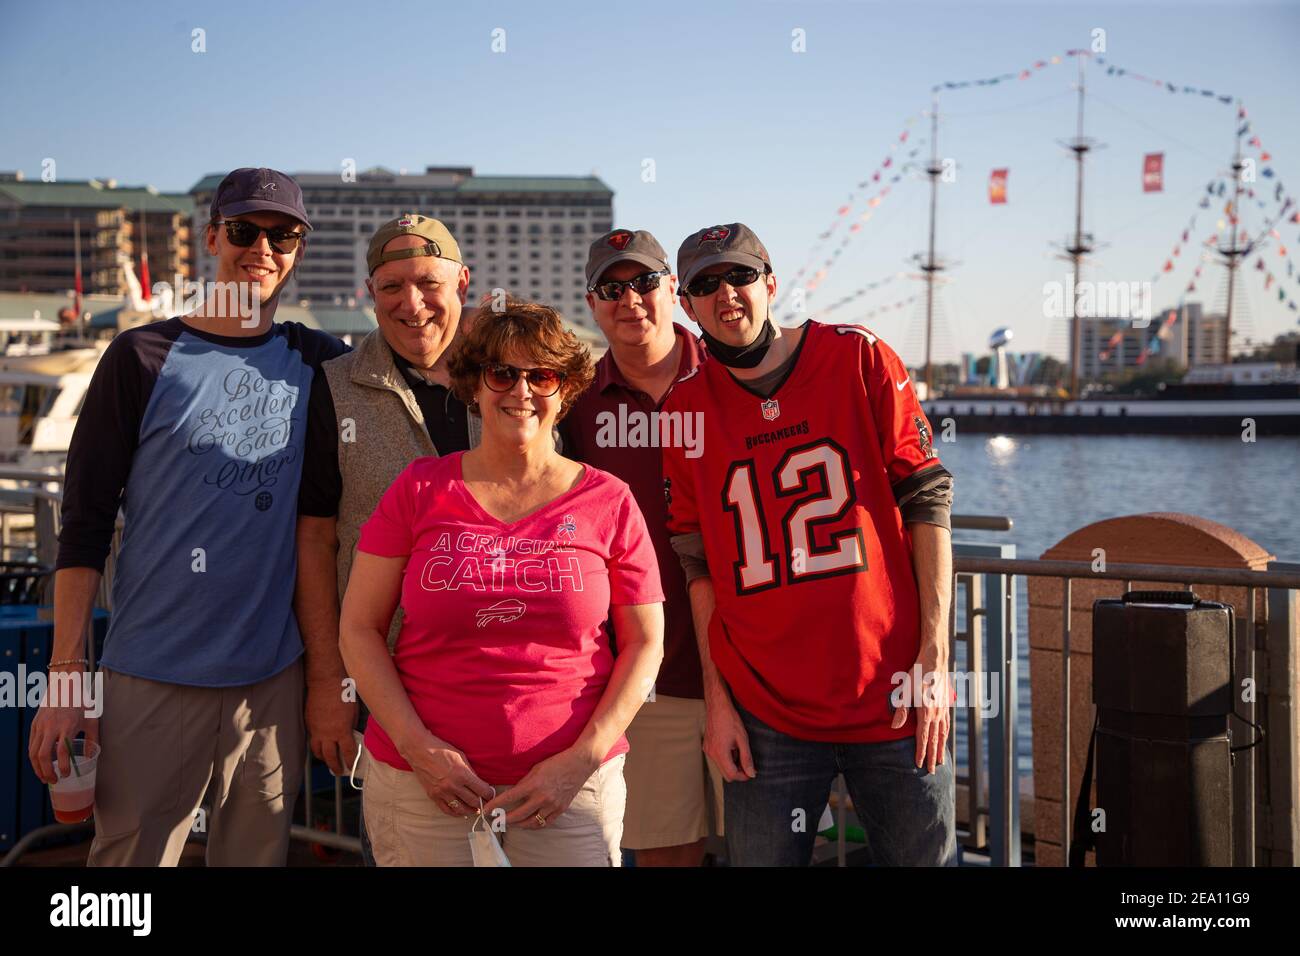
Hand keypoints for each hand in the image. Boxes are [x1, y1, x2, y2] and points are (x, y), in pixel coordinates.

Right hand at [28, 673, 97, 784]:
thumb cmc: (81, 704)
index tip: (67, 774)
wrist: (65, 686)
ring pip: (33, 752)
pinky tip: (40, 764)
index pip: (61, 752)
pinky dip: (34, 758)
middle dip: (46, 772)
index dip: (63, 766)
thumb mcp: (91, 721)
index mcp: (67, 726)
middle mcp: (51, 727)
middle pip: (42, 755)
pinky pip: (31, 745)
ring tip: (45, 777)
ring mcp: (40, 726)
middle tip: (53, 781)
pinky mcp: (34, 725)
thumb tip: (91, 758)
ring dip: (37, 768)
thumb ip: (92, 740)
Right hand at [305, 681, 357, 775]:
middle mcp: (327, 734)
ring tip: (328, 761)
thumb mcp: (354, 711)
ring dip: (323, 758)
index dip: (350, 762)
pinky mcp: (308, 723)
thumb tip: (351, 734)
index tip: (351, 767)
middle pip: (330, 757)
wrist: (325, 681)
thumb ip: (352, 726)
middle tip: (338, 772)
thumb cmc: (344, 692)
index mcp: (342, 731)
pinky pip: (312, 740)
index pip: (347, 752)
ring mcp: (316, 730)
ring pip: (317, 751)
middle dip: (335, 766)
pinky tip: (321, 747)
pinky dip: (316, 746)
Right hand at [402, 734, 493, 816]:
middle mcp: (452, 785)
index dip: (489, 794)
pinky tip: (461, 812)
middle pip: (473, 801)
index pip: (482, 790)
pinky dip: (456, 813)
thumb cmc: (441, 749)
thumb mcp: (461, 757)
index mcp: (462, 774)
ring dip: (470, 810)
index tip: (491, 794)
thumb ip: (470, 771)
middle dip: (482, 803)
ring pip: (461, 809)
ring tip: (475, 809)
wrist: (419, 750)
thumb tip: (479, 783)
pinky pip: (446, 810)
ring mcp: (442, 792)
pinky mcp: (433, 795)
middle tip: (486, 802)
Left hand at [483, 748, 596, 828]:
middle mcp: (542, 797)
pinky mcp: (561, 809)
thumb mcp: (536, 768)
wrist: (579, 763)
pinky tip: (528, 823)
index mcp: (533, 784)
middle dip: (504, 819)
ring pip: (531, 822)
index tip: (487, 810)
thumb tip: (513, 794)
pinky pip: (545, 823)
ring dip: (518, 824)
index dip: (496, 805)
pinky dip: (534, 825)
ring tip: (511, 823)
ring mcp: (552, 805)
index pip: (509, 798)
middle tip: (496, 820)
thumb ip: (525, 782)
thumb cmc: (557, 762)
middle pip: (518, 815)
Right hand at [703, 693, 754, 782]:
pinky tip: (731, 747)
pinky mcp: (706, 746)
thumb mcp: (743, 739)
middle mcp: (711, 754)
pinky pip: (717, 759)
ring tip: (739, 751)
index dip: (743, 776)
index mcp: (720, 753)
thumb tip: (751, 774)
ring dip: (732, 765)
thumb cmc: (731, 720)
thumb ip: (747, 758)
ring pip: (721, 767)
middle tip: (747, 764)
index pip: (732, 775)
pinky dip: (726, 758)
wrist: (717, 706)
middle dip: (738, 772)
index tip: (751, 771)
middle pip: (726, 774)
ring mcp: (707, 750)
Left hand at [890, 638, 950, 773]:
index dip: (920, 752)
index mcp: (926, 712)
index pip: (923, 738)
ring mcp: (943, 709)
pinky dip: (945, 735)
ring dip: (941, 749)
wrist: (935, 659)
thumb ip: (901, 710)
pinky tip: (944, 739)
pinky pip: (946, 724)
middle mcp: (937, 714)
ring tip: (940, 761)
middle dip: (932, 757)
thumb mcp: (905, 690)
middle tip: (933, 772)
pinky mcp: (946, 704)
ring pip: (943, 734)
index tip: (919, 765)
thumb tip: (894, 728)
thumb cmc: (917, 673)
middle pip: (934, 740)